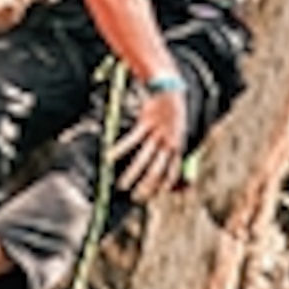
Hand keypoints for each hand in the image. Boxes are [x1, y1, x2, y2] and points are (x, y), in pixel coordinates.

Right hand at [113, 82, 190, 200]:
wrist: (171, 90)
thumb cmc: (172, 115)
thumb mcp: (177, 133)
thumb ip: (173, 150)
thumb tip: (169, 167)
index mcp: (179, 146)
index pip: (174, 171)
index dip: (166, 184)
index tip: (155, 195)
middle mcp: (170, 142)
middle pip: (158, 169)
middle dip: (147, 186)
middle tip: (136, 198)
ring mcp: (158, 133)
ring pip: (143, 157)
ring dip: (132, 173)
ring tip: (121, 186)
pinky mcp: (146, 122)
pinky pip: (132, 139)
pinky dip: (120, 149)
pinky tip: (110, 157)